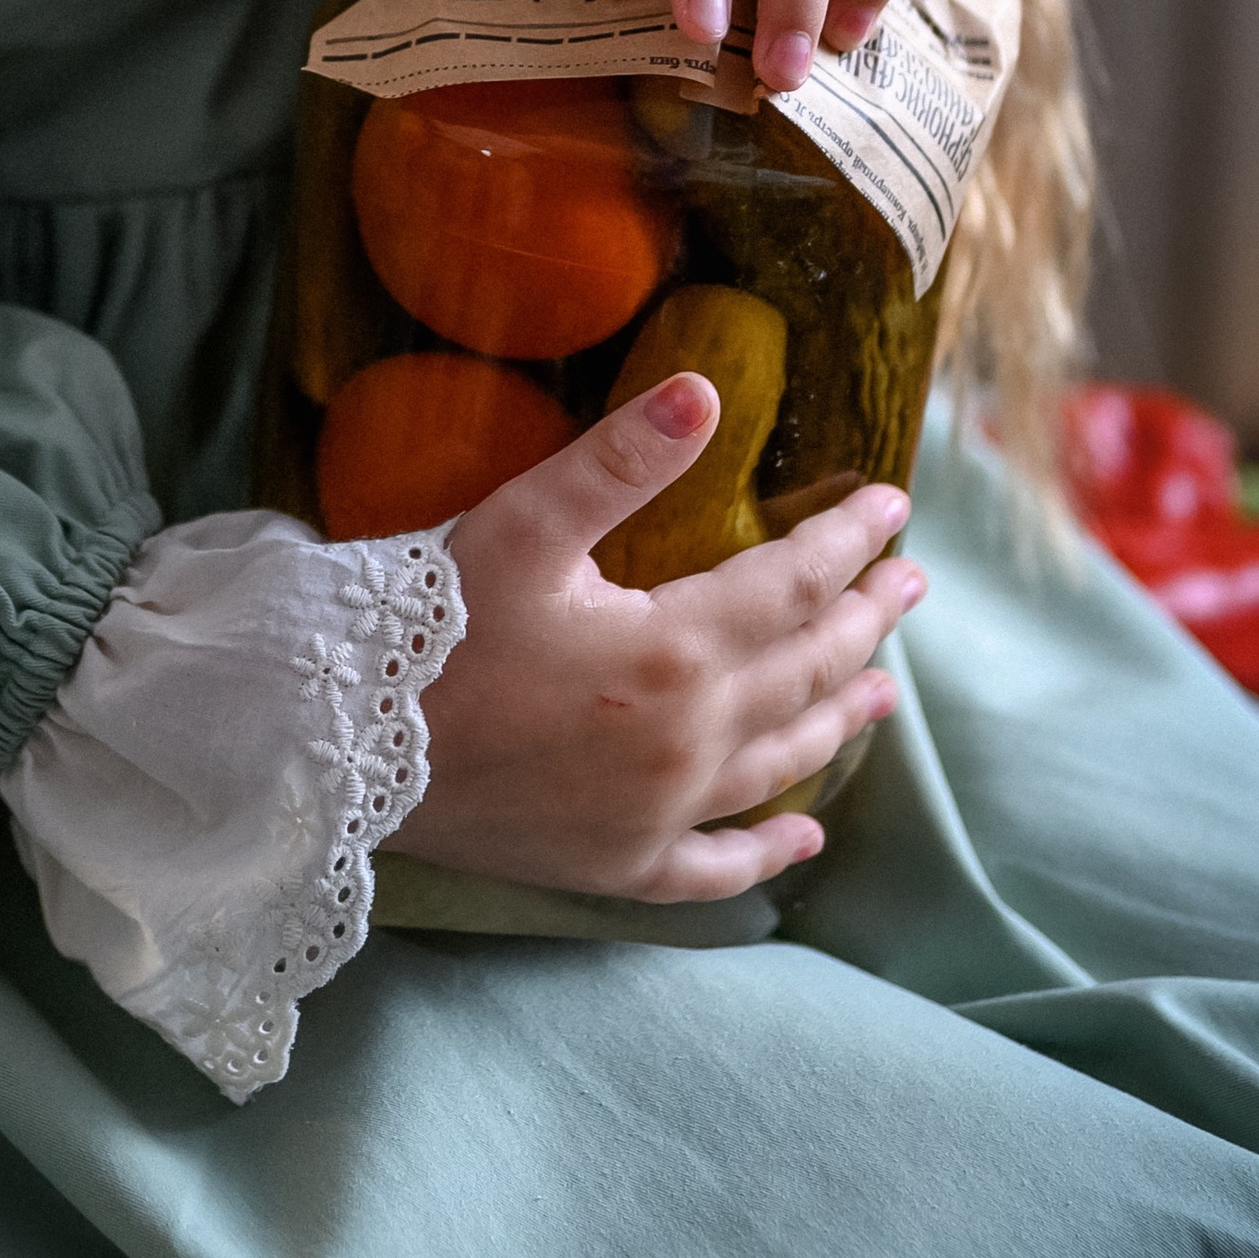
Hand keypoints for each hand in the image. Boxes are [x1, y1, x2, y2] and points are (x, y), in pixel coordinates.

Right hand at [391, 377, 924, 901]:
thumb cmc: (432, 623)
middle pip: (806, 670)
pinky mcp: (623, 866)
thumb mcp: (521, 523)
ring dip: (841, 715)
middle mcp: (690, 742)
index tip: (893, 505)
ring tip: (886, 686)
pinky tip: (805, 836)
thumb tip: (705, 391)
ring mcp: (662, 814)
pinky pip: (720, 866)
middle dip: (866, 619)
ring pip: (784, 762)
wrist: (347, 749)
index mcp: (675, 651)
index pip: (794, 586)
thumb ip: (620, 461)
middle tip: (911, 580)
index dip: (848, 540)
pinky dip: (771, 849)